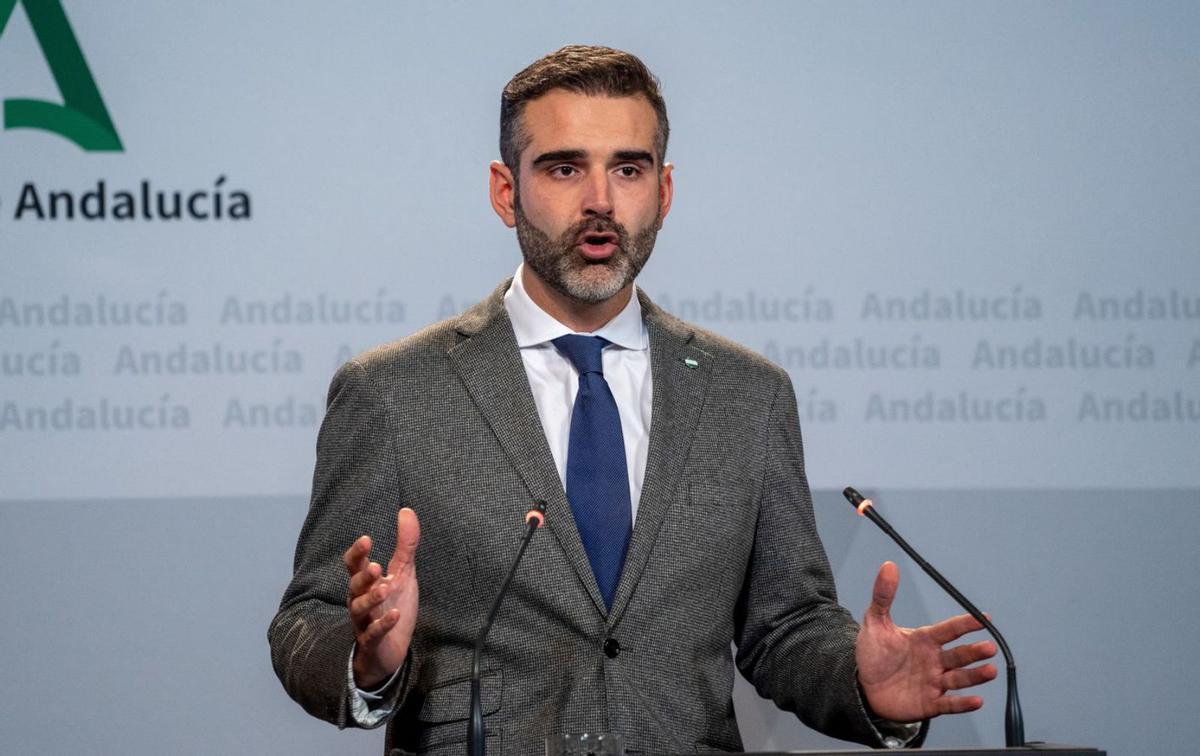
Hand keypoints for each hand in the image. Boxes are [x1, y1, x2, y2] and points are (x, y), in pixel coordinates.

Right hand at [344, 507, 420, 688]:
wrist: (392, 649)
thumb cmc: (393, 605)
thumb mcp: (403, 573)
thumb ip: (405, 544)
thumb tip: (407, 511)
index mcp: (365, 583)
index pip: (353, 565)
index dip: (357, 553)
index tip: (366, 539)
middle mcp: (360, 600)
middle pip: (354, 586)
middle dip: (363, 576)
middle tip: (375, 566)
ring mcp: (364, 622)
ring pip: (360, 609)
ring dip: (371, 598)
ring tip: (385, 588)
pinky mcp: (373, 641)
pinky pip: (373, 633)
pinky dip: (383, 624)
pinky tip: (395, 615)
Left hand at [856, 561, 997, 722]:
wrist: (863, 686)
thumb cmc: (874, 654)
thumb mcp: (875, 622)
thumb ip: (883, 596)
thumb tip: (888, 566)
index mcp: (925, 639)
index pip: (949, 629)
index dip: (966, 623)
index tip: (983, 618)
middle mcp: (934, 660)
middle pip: (959, 654)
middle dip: (974, 651)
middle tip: (989, 647)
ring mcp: (934, 682)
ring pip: (959, 678)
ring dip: (975, 676)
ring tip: (990, 671)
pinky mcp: (929, 703)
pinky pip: (949, 704)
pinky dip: (962, 704)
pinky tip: (976, 701)